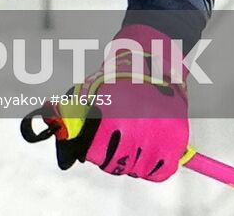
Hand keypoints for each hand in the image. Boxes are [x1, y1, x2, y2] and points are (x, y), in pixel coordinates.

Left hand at [25, 23, 189, 181]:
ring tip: (128, 150)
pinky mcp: (178, 141)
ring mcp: (159, 136)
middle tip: (110, 150)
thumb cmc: (119, 77)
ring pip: (137, 170)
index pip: (95, 153)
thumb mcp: (92, 90)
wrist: (154, 62)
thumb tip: (56, 128)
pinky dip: (153, 170)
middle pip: (116, 164)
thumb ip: (75, 112)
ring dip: (130, 165)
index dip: (91, 153)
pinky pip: (162, 171)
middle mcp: (137, 128)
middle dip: (109, 159)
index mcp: (112, 116)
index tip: (91, 148)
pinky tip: (145, 160)